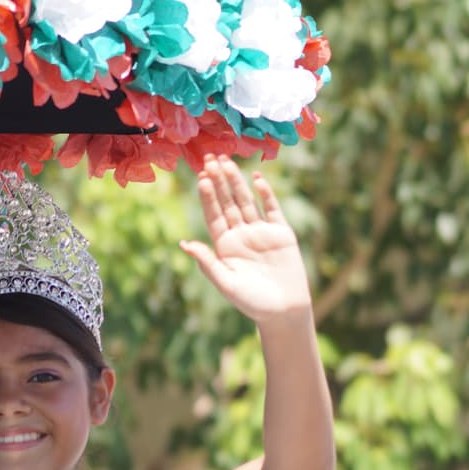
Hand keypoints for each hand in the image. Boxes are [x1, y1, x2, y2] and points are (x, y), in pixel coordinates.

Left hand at [180, 155, 311, 324]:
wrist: (284, 311)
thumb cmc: (251, 301)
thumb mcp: (225, 282)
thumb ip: (207, 262)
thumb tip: (184, 244)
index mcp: (225, 245)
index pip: (213, 215)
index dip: (208, 197)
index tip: (201, 178)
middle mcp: (241, 234)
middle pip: (227, 203)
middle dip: (219, 181)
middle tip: (210, 159)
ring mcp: (261, 232)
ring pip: (246, 201)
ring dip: (237, 182)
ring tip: (227, 162)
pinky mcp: (281, 232)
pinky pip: (271, 209)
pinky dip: (265, 194)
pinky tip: (257, 178)